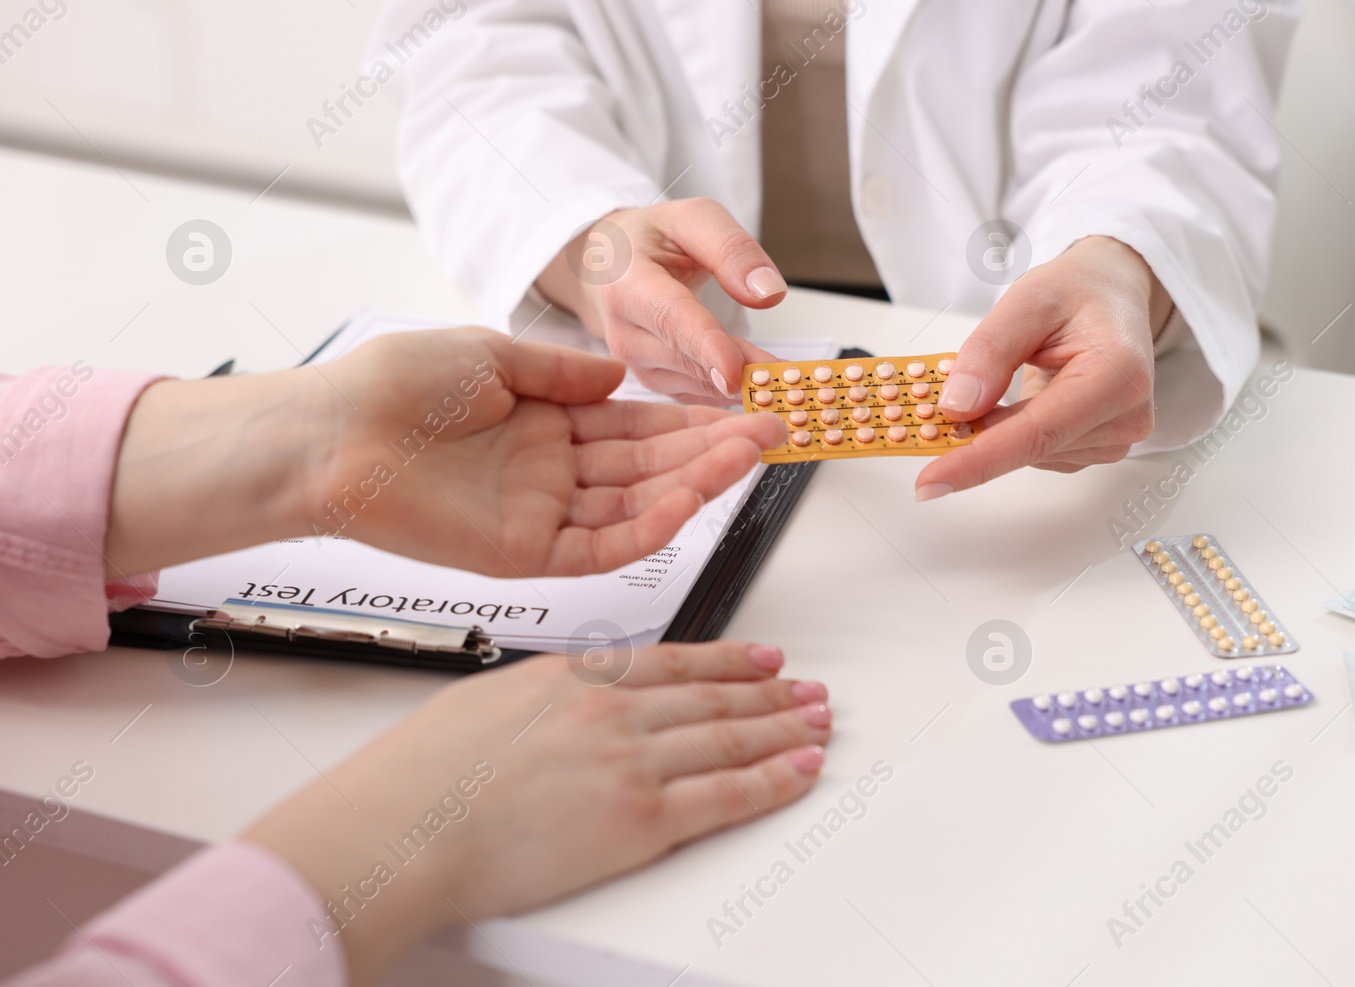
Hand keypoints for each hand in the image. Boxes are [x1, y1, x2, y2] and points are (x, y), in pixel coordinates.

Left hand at [104, 328, 784, 577]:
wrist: (331, 434)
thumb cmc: (392, 387)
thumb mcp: (491, 355)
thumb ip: (562, 370)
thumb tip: (619, 372)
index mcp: (543, 424)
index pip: (635, 426)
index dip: (690, 417)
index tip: (741, 403)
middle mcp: (550, 473)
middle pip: (649, 467)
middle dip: (712, 448)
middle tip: (771, 430)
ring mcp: (541, 515)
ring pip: (638, 505)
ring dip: (696, 482)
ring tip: (750, 454)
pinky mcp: (526, 555)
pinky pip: (602, 546)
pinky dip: (649, 526)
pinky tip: (691, 499)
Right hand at [243, 640, 830, 986]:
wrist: (403, 829)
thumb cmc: (420, 778)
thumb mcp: (485, 704)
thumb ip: (543, 700)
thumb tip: (565, 706)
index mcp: (573, 677)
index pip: (672, 661)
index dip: (727, 659)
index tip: (762, 657)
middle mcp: (611, 710)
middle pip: (713, 697)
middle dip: (771, 693)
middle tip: (810, 688)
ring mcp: (631, 761)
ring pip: (730, 738)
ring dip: (784, 728)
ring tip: (820, 721)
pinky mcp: (639, 818)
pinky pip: (725, 795)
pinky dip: (772, 780)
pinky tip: (801, 769)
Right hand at [534, 199, 788, 402]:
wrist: (611, 266)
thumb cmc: (653, 239)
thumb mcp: (694, 219)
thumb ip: (731, 249)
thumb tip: (769, 293)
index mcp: (626, 282)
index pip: (671, 318)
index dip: (706, 346)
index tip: (738, 370)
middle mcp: (623, 331)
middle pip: (688, 358)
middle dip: (742, 373)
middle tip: (794, 385)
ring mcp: (634, 363)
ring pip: (695, 383)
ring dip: (743, 389)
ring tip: (789, 389)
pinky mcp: (652, 381)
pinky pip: (696, 395)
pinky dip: (732, 396)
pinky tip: (766, 393)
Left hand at [914, 236, 1171, 499]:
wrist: (1112, 294)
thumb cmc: (1079, 292)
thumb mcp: (1027, 300)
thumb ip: (990, 351)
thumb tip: (958, 407)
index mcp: (1118, 375)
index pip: (1038, 433)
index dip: (980, 460)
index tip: (930, 481)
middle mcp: (1126, 415)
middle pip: (1032, 447)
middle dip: (977, 437)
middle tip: (930, 414)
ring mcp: (1116, 437)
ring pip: (1031, 455)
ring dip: (998, 430)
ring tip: (996, 383)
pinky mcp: (1100, 447)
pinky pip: (1039, 453)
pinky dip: (1013, 433)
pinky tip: (1015, 402)